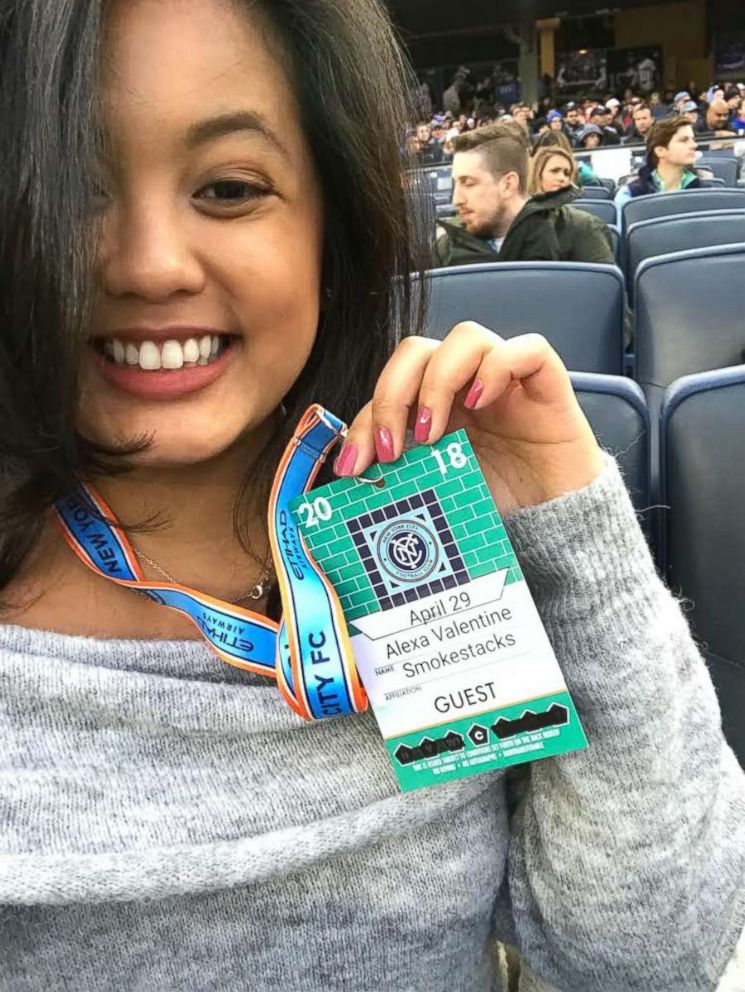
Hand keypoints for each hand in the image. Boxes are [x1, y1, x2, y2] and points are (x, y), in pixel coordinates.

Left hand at [335, 323, 603, 515]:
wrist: (557, 518)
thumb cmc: (499, 498)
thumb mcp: (437, 487)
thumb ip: (401, 472)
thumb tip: (350, 478)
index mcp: (436, 401)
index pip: (390, 388)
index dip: (366, 421)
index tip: (353, 466)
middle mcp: (466, 381)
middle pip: (417, 350)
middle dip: (391, 395)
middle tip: (390, 448)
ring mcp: (505, 376)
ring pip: (465, 337)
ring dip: (437, 381)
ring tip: (431, 433)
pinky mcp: (545, 381)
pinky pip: (525, 349)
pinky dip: (497, 367)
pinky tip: (480, 402)